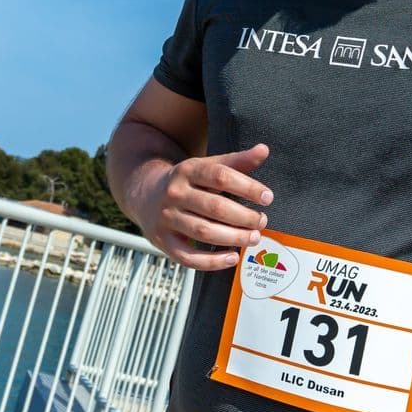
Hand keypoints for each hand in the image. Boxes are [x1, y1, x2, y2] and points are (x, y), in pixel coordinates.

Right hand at [132, 143, 273, 270]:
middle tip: (262, 221)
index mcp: (188, 170)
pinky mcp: (163, 241)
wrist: (144, 193)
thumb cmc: (187, 182)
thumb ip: (237, 161)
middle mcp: (175, 193)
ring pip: (203, 231)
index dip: (247, 187)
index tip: (267, 197)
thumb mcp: (207, 166)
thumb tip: (264, 150)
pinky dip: (212, 261)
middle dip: (244, 217)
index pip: (220, 176)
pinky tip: (232, 258)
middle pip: (215, 207)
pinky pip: (188, 257)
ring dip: (234, 238)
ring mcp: (166, 218)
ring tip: (253, 238)